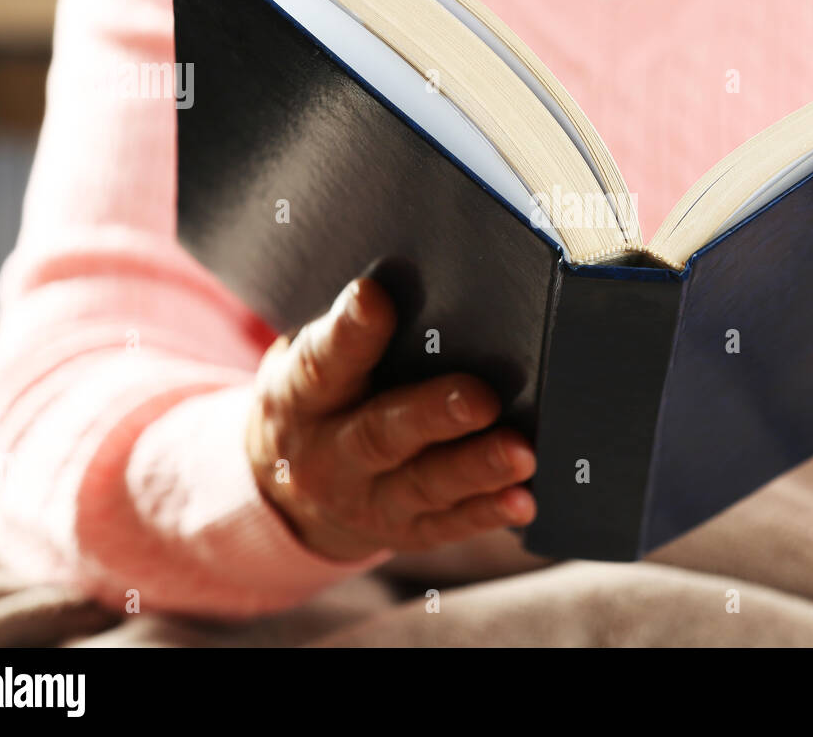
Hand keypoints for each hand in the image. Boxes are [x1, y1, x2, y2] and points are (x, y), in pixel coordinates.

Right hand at [246, 277, 536, 560]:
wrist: (288, 488)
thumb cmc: (323, 397)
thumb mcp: (313, 361)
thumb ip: (354, 334)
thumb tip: (421, 282)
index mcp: (299, 396)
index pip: (322, 360)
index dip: (348, 330)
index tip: (374, 297)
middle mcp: (326, 455)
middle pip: (379, 433)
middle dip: (433, 414)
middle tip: (481, 397)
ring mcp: (365, 500)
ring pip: (423, 484)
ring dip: (475, 468)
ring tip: (521, 452)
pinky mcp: (402, 531)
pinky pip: (447, 524)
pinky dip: (487, 512)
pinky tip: (523, 499)